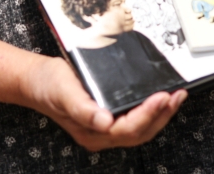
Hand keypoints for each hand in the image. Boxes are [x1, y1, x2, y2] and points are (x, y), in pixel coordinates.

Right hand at [20, 56, 186, 150]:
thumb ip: (82, 109)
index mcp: (91, 131)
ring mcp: (105, 127)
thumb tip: (104, 122)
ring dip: (160, 114)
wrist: (36, 80)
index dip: (147, 114)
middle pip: (139, 132)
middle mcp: (100, 134)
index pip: (127, 129)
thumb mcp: (63, 92)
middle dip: (162, 115)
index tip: (162, 97)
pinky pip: (135, 119)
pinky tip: (160, 99)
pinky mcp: (108, 117)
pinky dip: (151, 110)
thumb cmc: (47, 85)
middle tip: (177, 96)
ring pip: (140, 128)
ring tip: (176, 97)